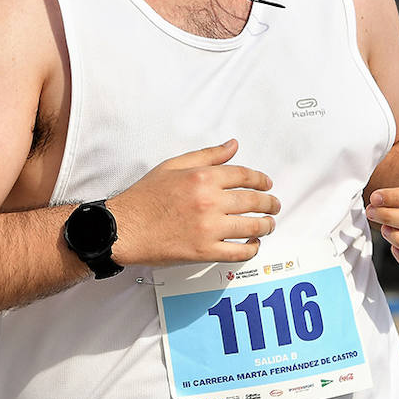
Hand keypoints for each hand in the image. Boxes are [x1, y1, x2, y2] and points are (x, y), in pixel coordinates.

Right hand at [107, 139, 279, 266]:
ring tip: (269, 225)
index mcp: (202, 178)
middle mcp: (209, 202)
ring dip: (266, 226)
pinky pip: (238, 252)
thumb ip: (207, 155)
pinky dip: (251, 249)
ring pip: (251, 227)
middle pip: (253, 201)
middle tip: (274, 205)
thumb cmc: (143, 198)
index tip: (267, 184)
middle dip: (270, 203)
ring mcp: (208, 229)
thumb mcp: (173, 166)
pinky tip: (253, 245)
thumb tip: (232, 145)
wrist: (124, 228)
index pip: (244, 176)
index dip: (261, 180)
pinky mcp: (205, 252)